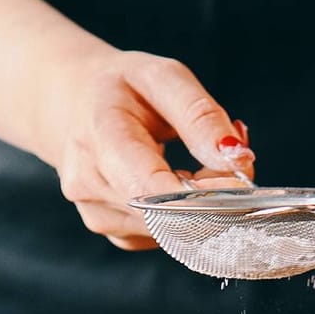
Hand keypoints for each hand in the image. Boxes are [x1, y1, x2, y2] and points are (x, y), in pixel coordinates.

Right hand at [46, 49, 253, 249]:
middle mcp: (90, 184)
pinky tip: (181, 182)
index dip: (204, 195)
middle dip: (213, 193)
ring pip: (173, 229)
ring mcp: (97, 214)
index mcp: (100, 137)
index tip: (241, 180)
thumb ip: (200, 116)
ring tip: (199, 162)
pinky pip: (166, 236)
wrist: (73, 104)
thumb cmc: (120, 88)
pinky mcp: (113, 232)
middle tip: (229, 157)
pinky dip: (187, 214)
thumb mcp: (163, 77)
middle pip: (169, 212)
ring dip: (202, 204)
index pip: (151, 187)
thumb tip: (237, 157)